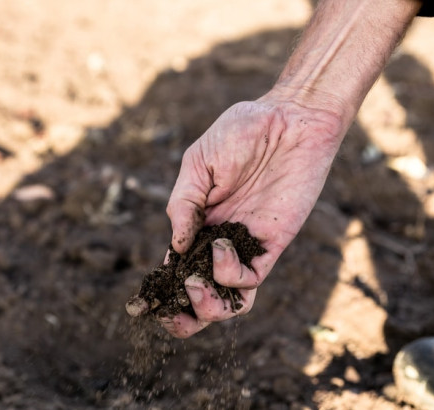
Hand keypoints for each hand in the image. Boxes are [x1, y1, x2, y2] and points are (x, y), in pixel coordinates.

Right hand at [162, 93, 344, 337]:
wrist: (291, 118)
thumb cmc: (241, 132)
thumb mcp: (198, 164)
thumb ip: (183, 205)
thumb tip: (173, 248)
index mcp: (197, 223)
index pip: (176, 268)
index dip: (160, 291)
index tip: (143, 305)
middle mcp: (219, 241)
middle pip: (201, 294)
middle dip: (184, 316)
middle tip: (170, 312)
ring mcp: (246, 245)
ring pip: (229, 299)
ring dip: (207, 307)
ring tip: (194, 286)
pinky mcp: (272, 243)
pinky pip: (251, 278)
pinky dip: (229, 274)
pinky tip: (219, 246)